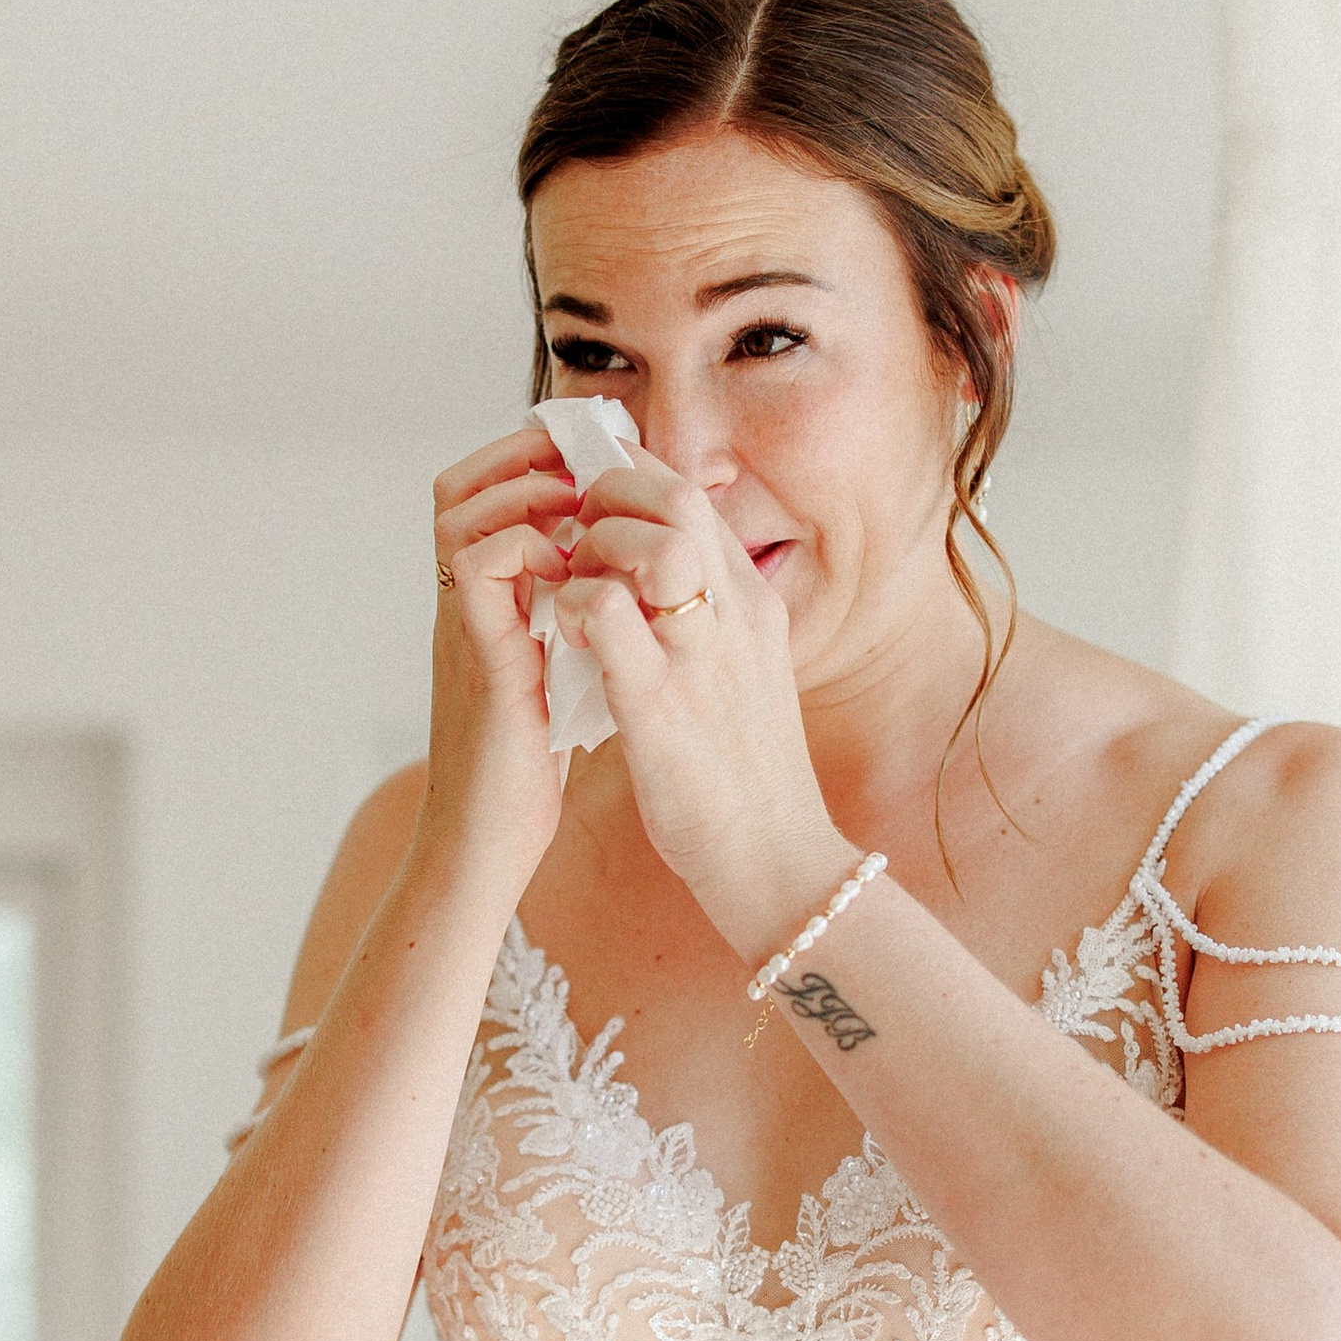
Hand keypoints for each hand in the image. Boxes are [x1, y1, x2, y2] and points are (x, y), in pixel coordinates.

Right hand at [415, 425, 580, 900]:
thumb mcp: (547, 677)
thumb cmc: (523, 772)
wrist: (486, 845)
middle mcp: (461, 608)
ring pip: (458, 513)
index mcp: (481, 607)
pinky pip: (479, 566)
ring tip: (577, 509)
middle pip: (456, 488)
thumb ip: (557, 627)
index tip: (586, 461)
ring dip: (523, 494)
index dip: (527, 465)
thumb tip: (602, 588)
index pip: (480, 500)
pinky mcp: (481, 657)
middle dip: (520, 458)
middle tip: (578, 462)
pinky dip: (526, 546)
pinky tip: (571, 569)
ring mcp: (462, 629)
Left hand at [551, 452, 847, 958]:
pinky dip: (576, 604)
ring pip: (653, 542)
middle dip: (610, 494)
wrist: (777, 859)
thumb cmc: (747, 776)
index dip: (632, 480)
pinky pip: (609, 614)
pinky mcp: (662, 704)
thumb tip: (658, 582)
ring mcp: (704, 656)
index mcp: (754, 605)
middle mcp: (738, 615)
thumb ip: (710, 622)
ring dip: (595, 545)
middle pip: (678, 497)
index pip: (694, 497)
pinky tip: (563, 632)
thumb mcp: (744, 675)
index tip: (592, 501)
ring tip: (571, 584)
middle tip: (572, 534)